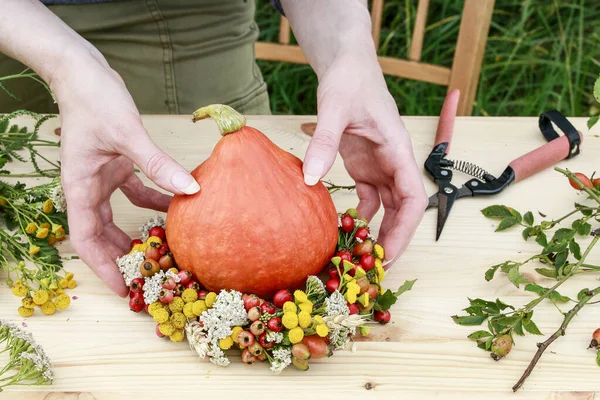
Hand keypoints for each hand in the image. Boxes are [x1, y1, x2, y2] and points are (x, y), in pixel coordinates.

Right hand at [50, 51, 199, 295]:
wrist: (83, 72)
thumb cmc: (94, 100)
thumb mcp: (128, 135)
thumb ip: (158, 165)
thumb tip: (191, 190)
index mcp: (81, 187)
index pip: (85, 239)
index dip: (102, 268)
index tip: (122, 288)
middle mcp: (89, 187)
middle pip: (101, 234)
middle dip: (120, 257)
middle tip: (147, 276)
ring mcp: (102, 177)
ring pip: (117, 215)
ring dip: (135, 232)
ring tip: (159, 250)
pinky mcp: (116, 164)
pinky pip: (135, 190)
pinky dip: (153, 200)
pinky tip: (175, 205)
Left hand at [302, 53, 427, 264]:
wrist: (347, 66)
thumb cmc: (349, 80)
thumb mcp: (335, 107)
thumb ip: (325, 141)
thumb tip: (311, 178)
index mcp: (398, 149)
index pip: (413, 196)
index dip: (406, 229)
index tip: (389, 253)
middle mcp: (394, 162)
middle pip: (403, 209)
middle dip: (393, 238)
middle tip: (373, 266)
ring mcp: (380, 166)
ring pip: (388, 207)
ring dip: (378, 231)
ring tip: (361, 255)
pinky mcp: (365, 166)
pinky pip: (368, 198)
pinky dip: (360, 216)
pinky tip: (345, 230)